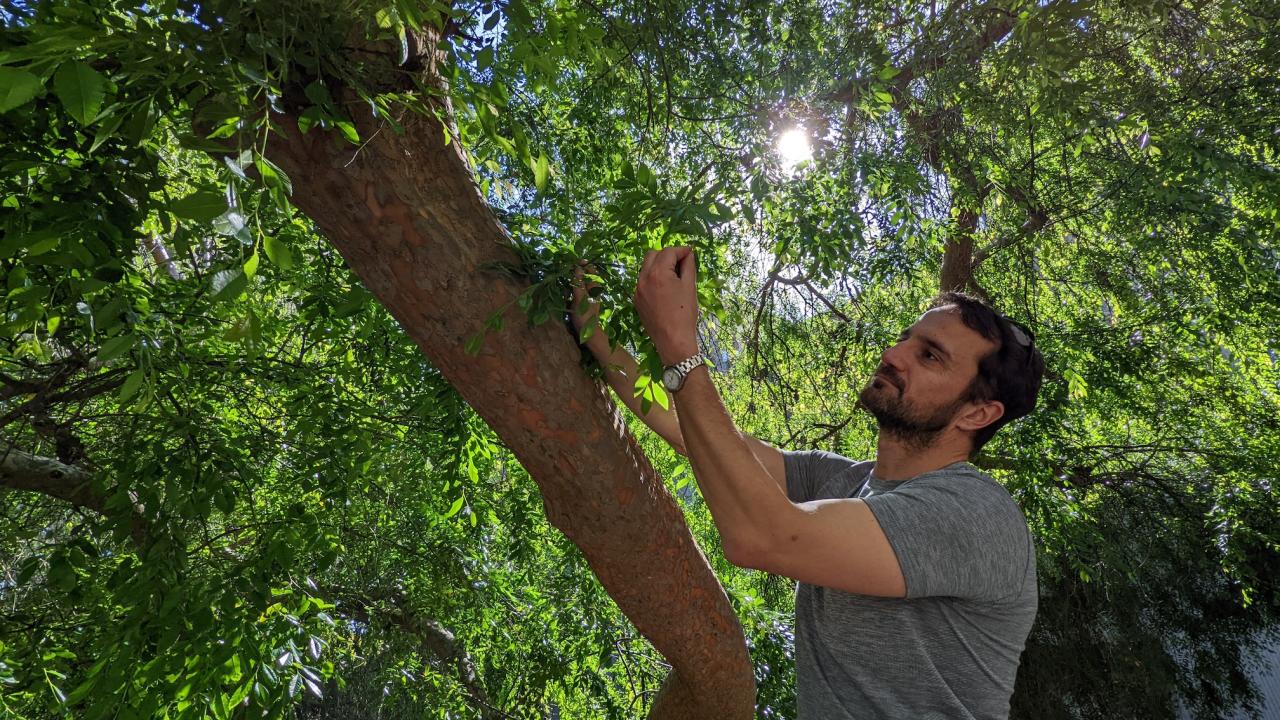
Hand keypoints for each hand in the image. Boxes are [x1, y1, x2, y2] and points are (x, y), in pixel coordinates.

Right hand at [570, 261, 608, 353]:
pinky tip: (565, 298)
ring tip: (565, 290)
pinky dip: (569, 294)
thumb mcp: (580, 298)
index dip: (584, 265)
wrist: (588, 334)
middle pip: (583, 277)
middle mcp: (591, 291)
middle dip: (574, 275)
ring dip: (570, 285)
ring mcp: (586, 298)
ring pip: (577, 286)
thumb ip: (579, 283)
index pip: (591, 271)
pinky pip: (574, 295)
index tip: (575, 261)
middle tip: (566, 274)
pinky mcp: (580, 304)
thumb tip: (578, 268)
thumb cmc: (585, 316)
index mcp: (594, 288)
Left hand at [635, 247, 699, 365]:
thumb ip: (689, 267)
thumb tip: (689, 254)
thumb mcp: (690, 287)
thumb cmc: (685, 313)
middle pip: (653, 255)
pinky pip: (643, 281)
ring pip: (646, 267)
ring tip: (674, 276)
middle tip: (681, 263)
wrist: (672, 340)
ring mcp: (637, 289)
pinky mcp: (636, 299)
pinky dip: (653, 278)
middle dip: (667, 255)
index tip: (690, 253)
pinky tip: (665, 289)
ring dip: (659, 266)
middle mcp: (643, 278)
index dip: (681, 251)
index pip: (668, 252)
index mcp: (658, 273)